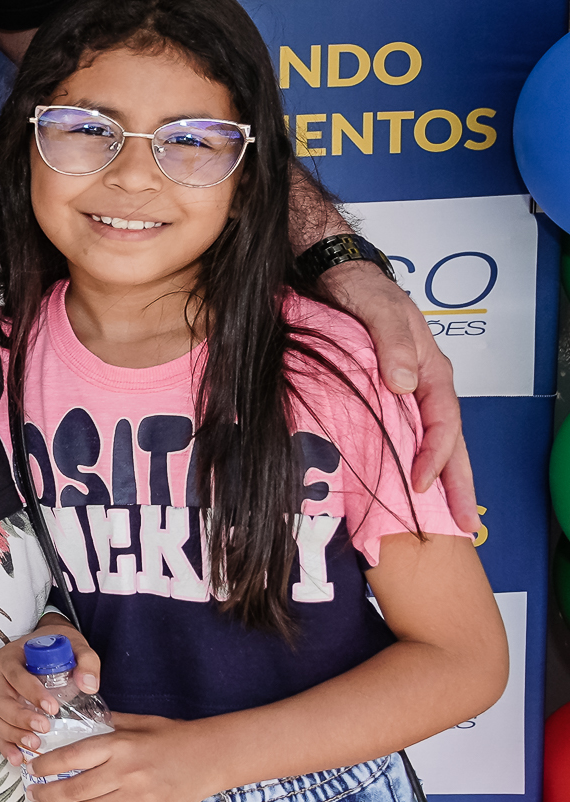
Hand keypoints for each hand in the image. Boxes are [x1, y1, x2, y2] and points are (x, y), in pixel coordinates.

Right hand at [0, 617, 94, 765]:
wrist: (47, 648)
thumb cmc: (58, 647)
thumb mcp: (76, 646)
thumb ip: (86, 661)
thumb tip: (89, 685)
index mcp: (11, 657)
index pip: (16, 675)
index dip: (31, 692)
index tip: (52, 708)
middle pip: (1, 700)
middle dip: (21, 717)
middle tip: (44, 728)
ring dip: (12, 733)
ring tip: (34, 745)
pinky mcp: (1, 710)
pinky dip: (5, 744)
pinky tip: (18, 757)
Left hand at [21, 712, 216, 801]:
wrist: (213, 755)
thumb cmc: (172, 736)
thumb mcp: (135, 722)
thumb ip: (105, 724)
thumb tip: (74, 722)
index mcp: (118, 745)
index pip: (70, 757)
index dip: (45, 766)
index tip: (31, 769)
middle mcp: (125, 773)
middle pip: (75, 789)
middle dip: (47, 795)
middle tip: (32, 796)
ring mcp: (140, 798)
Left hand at [323, 258, 474, 530]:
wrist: (336, 277)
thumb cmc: (362, 290)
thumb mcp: (379, 309)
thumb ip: (392, 342)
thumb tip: (403, 383)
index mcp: (430, 370)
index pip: (443, 422)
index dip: (435, 457)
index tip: (421, 484)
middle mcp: (423, 385)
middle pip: (448, 441)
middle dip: (457, 484)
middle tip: (465, 525)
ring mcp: (405, 391)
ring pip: (428, 442)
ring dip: (437, 478)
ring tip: (444, 516)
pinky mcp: (383, 394)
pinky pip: (402, 433)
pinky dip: (407, 460)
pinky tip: (404, 483)